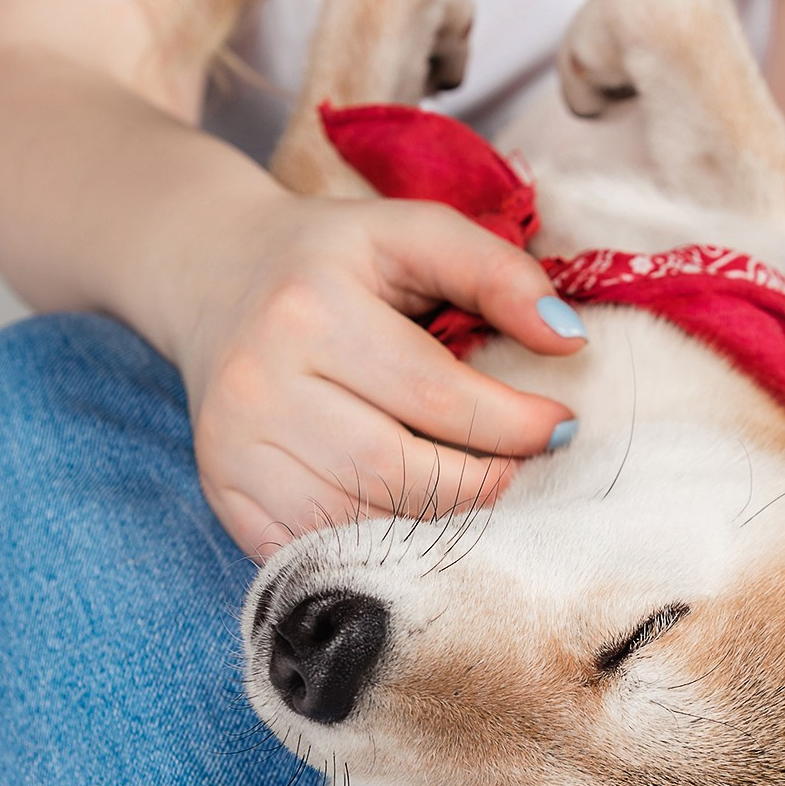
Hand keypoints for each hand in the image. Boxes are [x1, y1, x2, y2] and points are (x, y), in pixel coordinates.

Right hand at [177, 193, 585, 556]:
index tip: (561, 427)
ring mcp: (233, 448)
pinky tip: (413, 524)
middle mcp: (260, 384)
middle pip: (397, 473)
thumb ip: (497, 273)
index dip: (514, 424)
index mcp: (310, 309)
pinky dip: (375, 552)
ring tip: (474, 494)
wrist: (213, 282)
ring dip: (435, 525)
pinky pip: (313, 551)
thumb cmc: (332, 260)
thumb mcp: (413, 233)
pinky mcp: (224, 494)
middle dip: (481, 485)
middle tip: (522, 472)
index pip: (435, 396)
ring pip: (359, 525)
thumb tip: (570, 342)